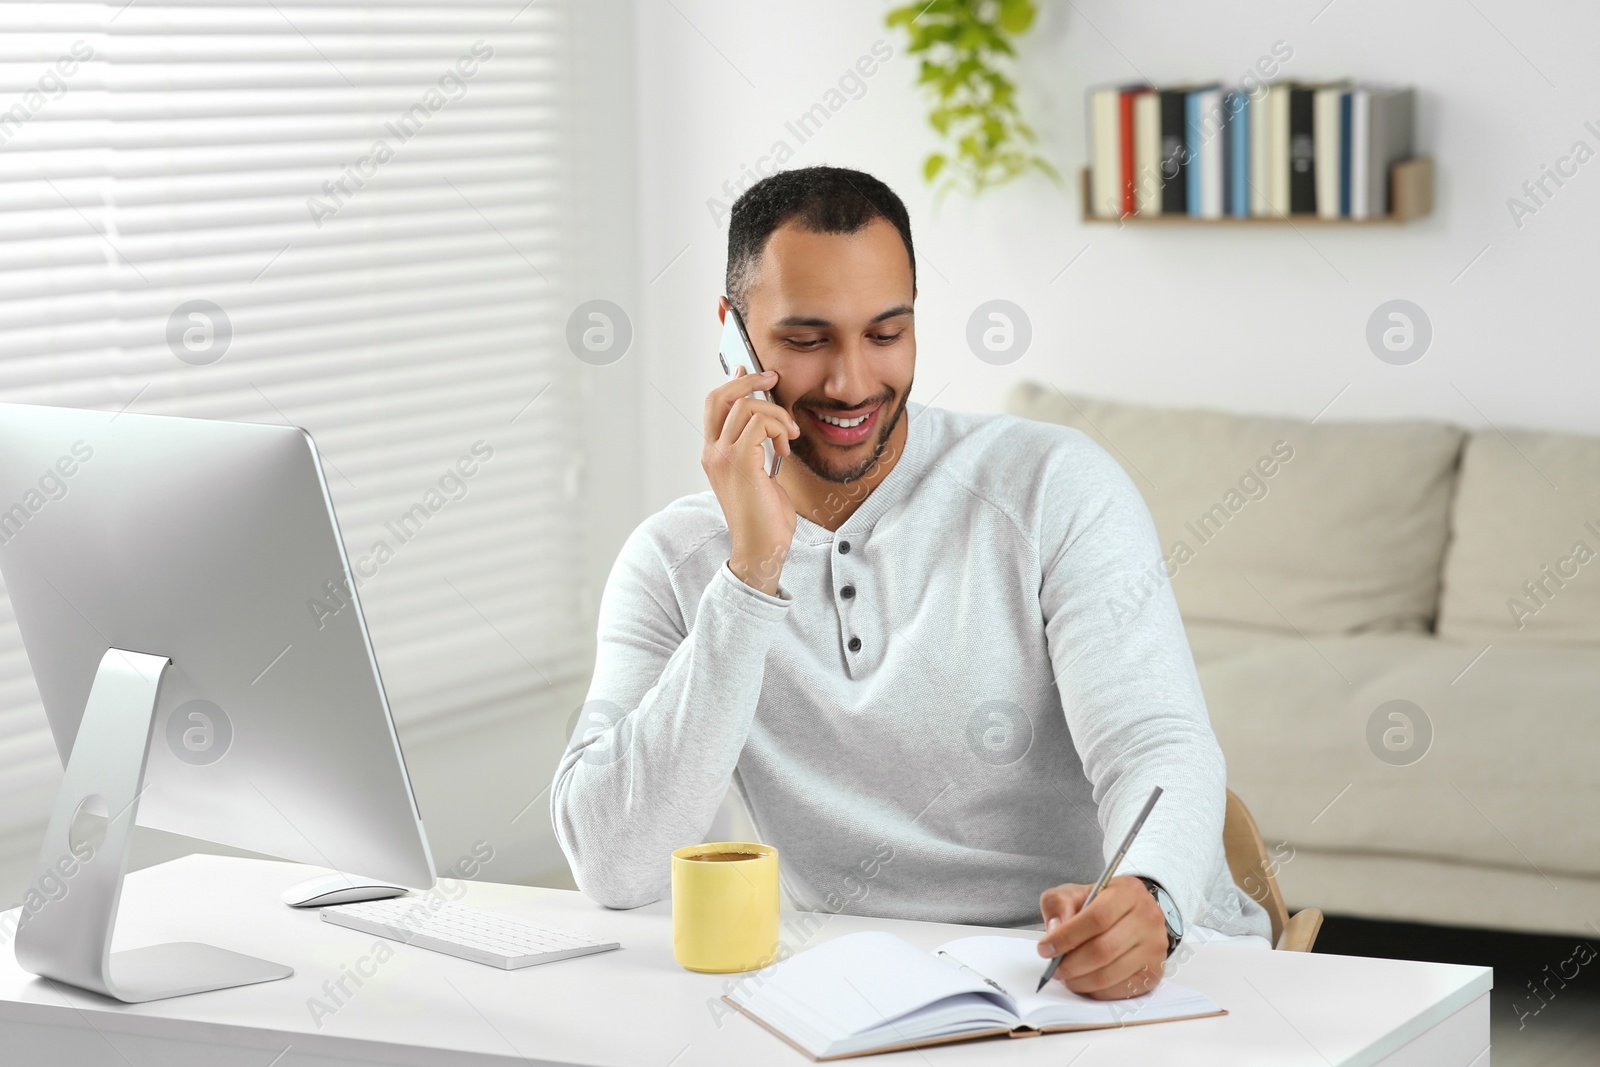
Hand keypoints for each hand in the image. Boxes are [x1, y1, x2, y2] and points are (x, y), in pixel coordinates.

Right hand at [701, 367, 799, 595]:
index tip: (755, 372)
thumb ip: (758, 447)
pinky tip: (785, 449)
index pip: (715, 405)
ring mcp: (723, 456)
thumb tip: (767, 422)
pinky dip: (779, 429)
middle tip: (774, 379)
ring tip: (788, 436)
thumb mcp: (758, 474)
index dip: (735, 383)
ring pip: (747, 406)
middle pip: (721, 396)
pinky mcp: (740, 461)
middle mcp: (712, 452)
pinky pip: (760, 422)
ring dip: (776, 414)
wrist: (761, 548)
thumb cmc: (764, 517)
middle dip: (750, 381)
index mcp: (714, 454)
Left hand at [1036, 876, 1167, 999]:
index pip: (1097, 918)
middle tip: (1054, 969)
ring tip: (1066, 976)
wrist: (1130, 915)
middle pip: (1103, 950)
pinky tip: (1084, 982)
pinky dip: (1096, 991)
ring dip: (1080, 981)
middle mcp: (1148, 918)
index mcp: (1129, 892)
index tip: (1045, 948)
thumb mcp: (1074, 892)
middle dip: (1071, 964)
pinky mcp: (1154, 972)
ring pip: (1110, 974)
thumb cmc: (1099, 904)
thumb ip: (1059, 904)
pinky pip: (1120, 990)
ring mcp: (1154, 948)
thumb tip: (1055, 930)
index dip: (1067, 936)